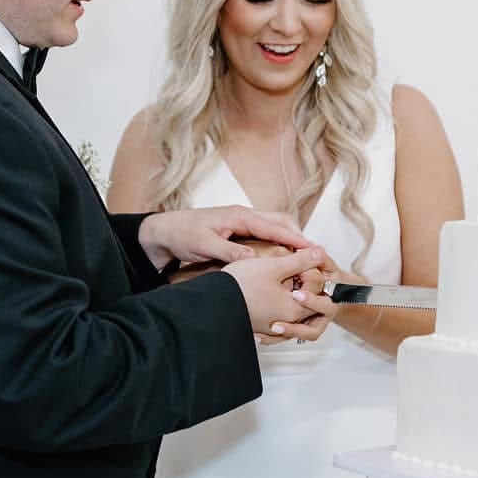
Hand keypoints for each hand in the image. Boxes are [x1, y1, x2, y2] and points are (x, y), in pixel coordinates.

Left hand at [139, 207, 310, 268]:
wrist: (164, 231)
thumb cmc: (182, 235)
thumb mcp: (205, 246)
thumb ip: (230, 253)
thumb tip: (255, 262)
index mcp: (239, 216)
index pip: (275, 226)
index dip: (295, 238)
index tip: (313, 249)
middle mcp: (244, 215)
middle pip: (281, 221)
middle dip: (298, 235)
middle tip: (313, 254)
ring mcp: (242, 221)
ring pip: (275, 225)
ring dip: (289, 237)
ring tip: (303, 256)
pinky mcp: (238, 229)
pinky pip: (265, 232)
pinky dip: (278, 240)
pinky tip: (282, 254)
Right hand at [221, 246, 333, 340]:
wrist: (208, 303)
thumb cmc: (238, 286)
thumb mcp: (273, 266)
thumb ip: (300, 260)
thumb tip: (320, 252)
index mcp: (293, 309)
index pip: (317, 289)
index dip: (311, 270)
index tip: (297, 259)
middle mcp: (285, 323)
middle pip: (307, 300)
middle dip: (302, 282)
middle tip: (288, 267)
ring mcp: (272, 327)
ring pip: (292, 308)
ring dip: (289, 292)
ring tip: (276, 276)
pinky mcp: (260, 327)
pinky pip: (278, 316)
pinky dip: (277, 303)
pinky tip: (265, 289)